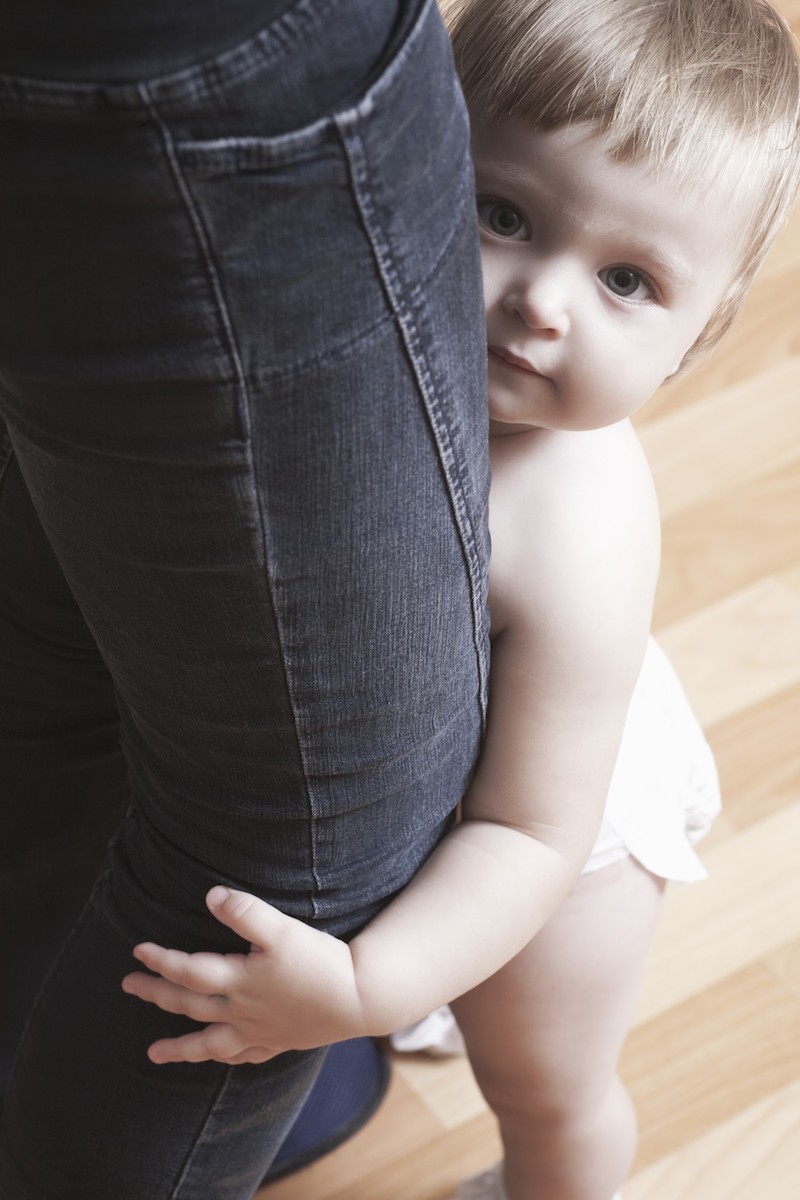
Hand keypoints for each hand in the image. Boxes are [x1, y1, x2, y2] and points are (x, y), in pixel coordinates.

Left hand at [121, 887, 367, 1064]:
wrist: (361, 996)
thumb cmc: (321, 961)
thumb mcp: (282, 930)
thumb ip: (245, 912)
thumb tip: (210, 896)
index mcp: (240, 981)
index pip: (189, 971)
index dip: (161, 960)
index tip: (138, 951)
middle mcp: (243, 1010)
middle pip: (189, 1004)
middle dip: (157, 994)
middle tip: (128, 986)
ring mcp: (260, 1031)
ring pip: (209, 1042)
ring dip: (179, 1047)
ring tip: (153, 1054)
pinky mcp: (280, 1041)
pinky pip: (243, 1056)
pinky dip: (224, 1057)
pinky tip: (219, 1057)